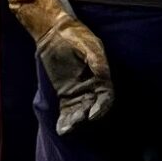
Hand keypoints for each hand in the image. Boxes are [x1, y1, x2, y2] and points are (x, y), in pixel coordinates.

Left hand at [7, 0, 114, 132]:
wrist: (55, 31)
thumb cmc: (75, 35)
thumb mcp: (88, 45)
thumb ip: (96, 62)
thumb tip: (103, 76)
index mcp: (102, 76)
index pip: (106, 97)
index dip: (102, 107)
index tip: (93, 115)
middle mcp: (92, 86)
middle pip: (93, 107)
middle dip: (86, 116)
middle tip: (78, 121)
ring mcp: (79, 91)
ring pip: (80, 111)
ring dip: (75, 121)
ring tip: (67, 128)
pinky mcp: (65, 93)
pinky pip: (67, 111)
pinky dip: (65, 121)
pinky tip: (62, 129)